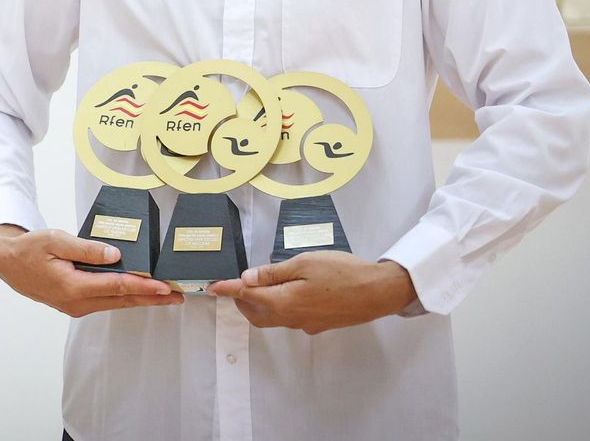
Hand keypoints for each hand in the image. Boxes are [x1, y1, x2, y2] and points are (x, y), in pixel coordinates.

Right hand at [0, 224, 180, 317]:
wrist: (8, 263)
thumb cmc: (29, 249)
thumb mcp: (55, 240)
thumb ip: (85, 249)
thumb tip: (115, 255)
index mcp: (72, 287)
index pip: (116, 286)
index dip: (143, 286)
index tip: (165, 286)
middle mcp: (76, 303)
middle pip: (122, 300)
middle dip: (152, 298)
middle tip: (178, 295)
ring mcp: (75, 307)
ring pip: (116, 303)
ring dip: (141, 299)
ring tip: (166, 295)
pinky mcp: (75, 305)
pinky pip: (106, 301)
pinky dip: (125, 296)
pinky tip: (138, 292)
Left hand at [207, 251, 416, 333]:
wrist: (378, 292)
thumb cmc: (343, 272)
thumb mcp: (304, 263)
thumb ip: (273, 273)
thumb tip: (248, 279)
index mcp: (283, 303)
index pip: (246, 296)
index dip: (227, 290)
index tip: (212, 288)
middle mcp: (291, 319)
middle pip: (256, 313)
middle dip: (242, 300)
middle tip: (236, 284)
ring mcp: (305, 325)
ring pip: (272, 317)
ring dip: (260, 304)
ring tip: (261, 284)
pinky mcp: (318, 325)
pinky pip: (290, 318)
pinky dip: (280, 306)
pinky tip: (289, 291)